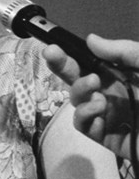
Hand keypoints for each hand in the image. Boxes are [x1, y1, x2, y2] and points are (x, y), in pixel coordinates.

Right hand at [45, 36, 138, 157]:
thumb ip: (125, 52)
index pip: (92, 62)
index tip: (55, 45)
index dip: (72, 53)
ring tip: (95, 91)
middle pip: (78, 79)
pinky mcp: (108, 138)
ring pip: (77, 102)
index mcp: (126, 76)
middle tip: (53, 55)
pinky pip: (84, 126)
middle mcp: (115, 94)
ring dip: (79, 92)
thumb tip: (91, 40)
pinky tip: (98, 111)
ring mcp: (110, 116)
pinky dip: (84, 116)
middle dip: (62, 66)